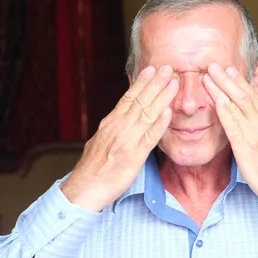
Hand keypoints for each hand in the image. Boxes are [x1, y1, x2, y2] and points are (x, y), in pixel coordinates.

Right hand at [61, 65, 178, 211]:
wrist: (83, 190)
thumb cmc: (93, 168)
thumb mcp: (101, 140)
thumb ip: (114, 127)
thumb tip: (122, 114)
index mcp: (110, 123)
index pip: (128, 98)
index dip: (141, 83)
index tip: (152, 69)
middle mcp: (118, 128)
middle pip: (139, 101)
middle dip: (155, 83)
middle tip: (169, 68)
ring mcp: (126, 141)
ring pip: (146, 114)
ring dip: (161, 97)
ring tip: (174, 83)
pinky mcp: (133, 157)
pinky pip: (149, 138)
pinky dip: (159, 124)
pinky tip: (169, 113)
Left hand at [203, 63, 257, 229]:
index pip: (255, 96)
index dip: (240, 82)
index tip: (229, 71)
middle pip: (243, 95)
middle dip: (227, 79)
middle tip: (213, 64)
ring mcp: (254, 133)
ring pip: (235, 106)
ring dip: (220, 89)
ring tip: (207, 76)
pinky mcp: (245, 147)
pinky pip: (232, 125)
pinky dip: (223, 111)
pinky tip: (215, 100)